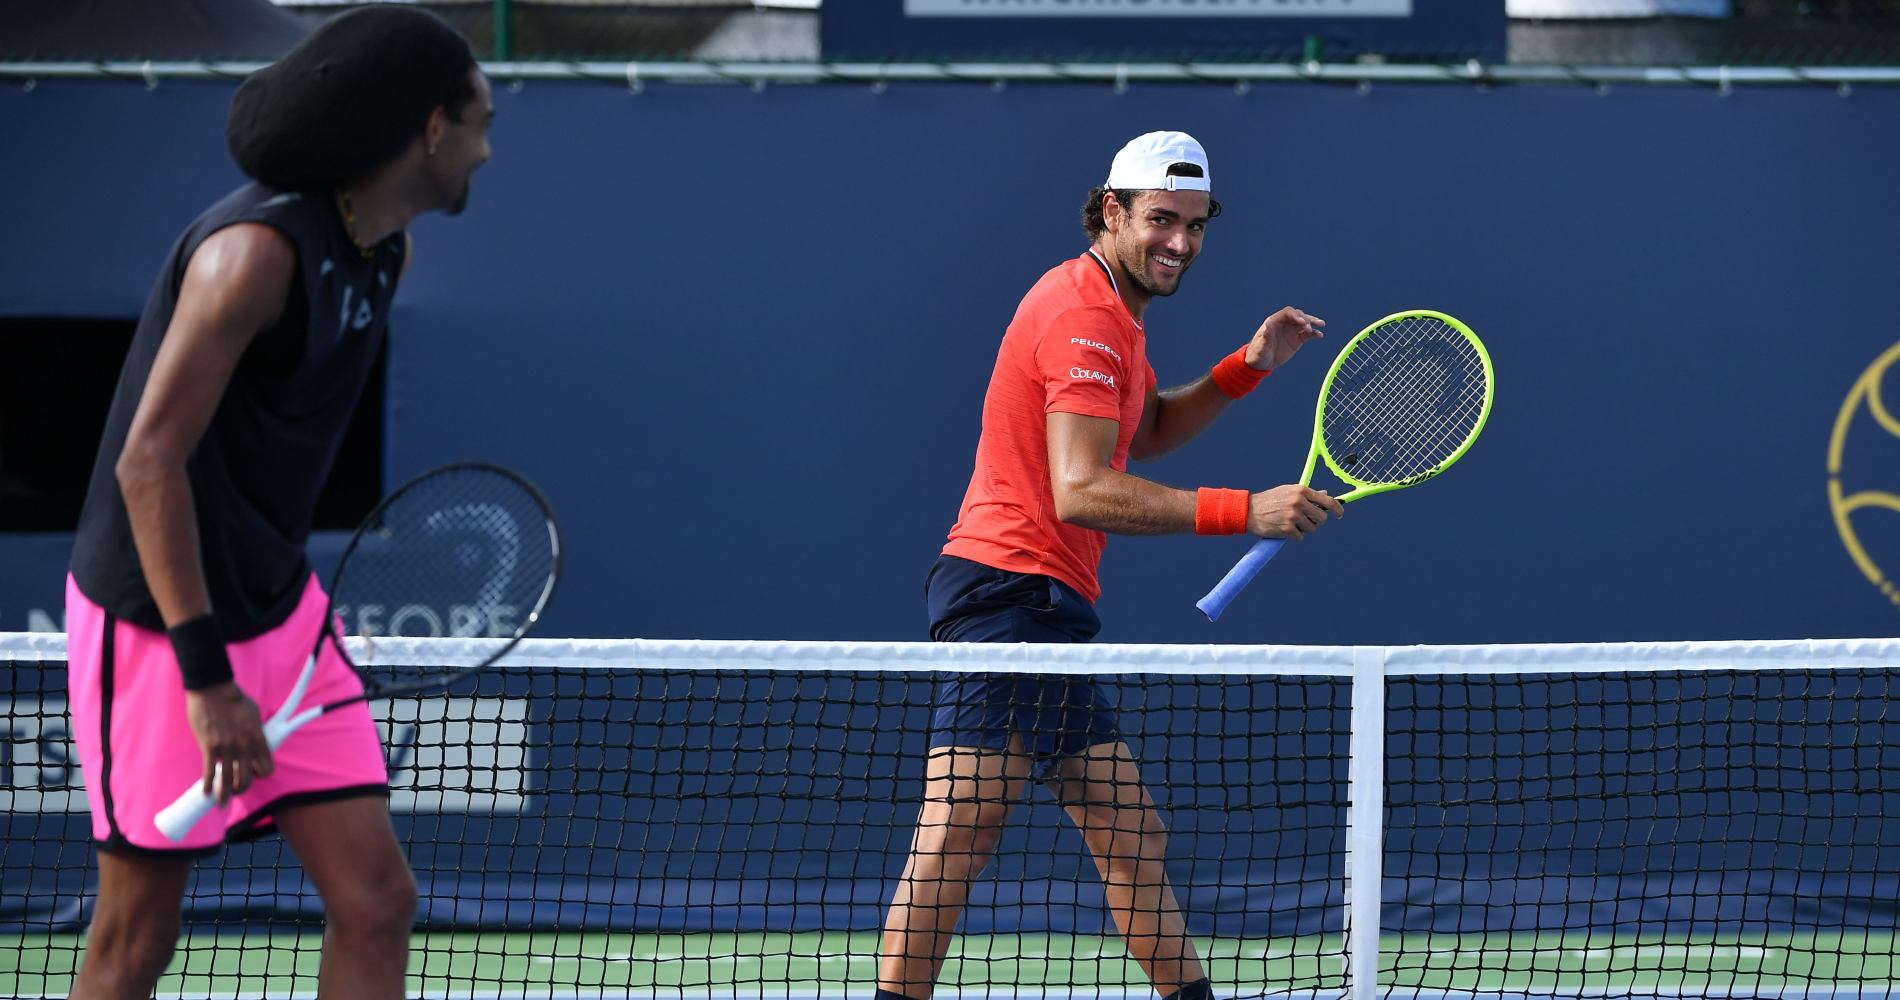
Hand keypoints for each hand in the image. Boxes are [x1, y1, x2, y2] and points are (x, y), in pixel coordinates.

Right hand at [184, 682, 272, 803]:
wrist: (214, 690)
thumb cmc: (235, 700)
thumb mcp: (254, 715)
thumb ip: (255, 731)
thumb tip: (254, 740)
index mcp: (258, 739)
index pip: (267, 768)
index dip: (261, 774)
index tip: (254, 774)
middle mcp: (245, 747)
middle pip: (247, 779)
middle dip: (242, 788)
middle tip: (235, 790)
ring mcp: (227, 748)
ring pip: (228, 781)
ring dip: (224, 794)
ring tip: (221, 802)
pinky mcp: (209, 747)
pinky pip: (209, 772)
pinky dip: (207, 785)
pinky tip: (205, 792)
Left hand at [1244, 306, 1324, 370]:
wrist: (1260, 364)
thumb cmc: (1257, 354)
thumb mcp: (1261, 346)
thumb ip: (1266, 336)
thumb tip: (1268, 325)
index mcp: (1274, 322)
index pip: (1287, 313)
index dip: (1295, 315)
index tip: (1302, 322)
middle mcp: (1284, 324)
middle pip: (1298, 315)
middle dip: (1305, 319)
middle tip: (1309, 328)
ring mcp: (1291, 331)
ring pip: (1304, 323)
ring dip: (1313, 322)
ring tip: (1322, 325)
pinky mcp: (1296, 340)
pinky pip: (1307, 334)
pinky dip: (1314, 334)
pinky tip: (1320, 335)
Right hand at [1248, 485, 1342, 539]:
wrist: (1249, 510)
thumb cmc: (1270, 500)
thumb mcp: (1288, 491)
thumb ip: (1307, 494)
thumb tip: (1325, 495)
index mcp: (1301, 491)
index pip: (1327, 501)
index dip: (1337, 509)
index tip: (1340, 514)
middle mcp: (1299, 502)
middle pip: (1322, 518)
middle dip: (1317, 522)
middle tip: (1307, 521)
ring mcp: (1293, 516)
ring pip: (1312, 529)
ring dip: (1304, 530)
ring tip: (1292, 524)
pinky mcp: (1287, 528)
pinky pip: (1300, 537)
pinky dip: (1294, 536)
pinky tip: (1285, 530)